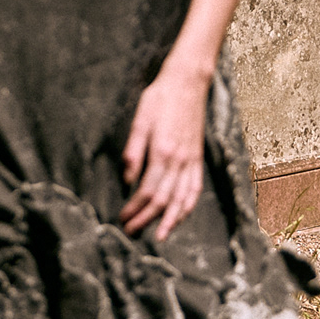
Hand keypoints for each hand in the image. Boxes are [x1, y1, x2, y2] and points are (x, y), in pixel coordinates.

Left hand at [119, 66, 209, 241]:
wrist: (188, 82)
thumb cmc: (160, 98)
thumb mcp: (141, 120)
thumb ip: (134, 151)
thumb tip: (127, 180)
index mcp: (163, 151)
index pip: (148, 191)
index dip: (134, 208)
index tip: (122, 217)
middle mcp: (179, 160)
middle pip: (164, 200)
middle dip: (147, 219)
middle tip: (131, 231)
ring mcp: (191, 160)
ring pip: (183, 199)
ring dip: (170, 220)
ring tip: (159, 236)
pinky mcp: (197, 157)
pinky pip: (195, 187)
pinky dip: (188, 205)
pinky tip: (180, 216)